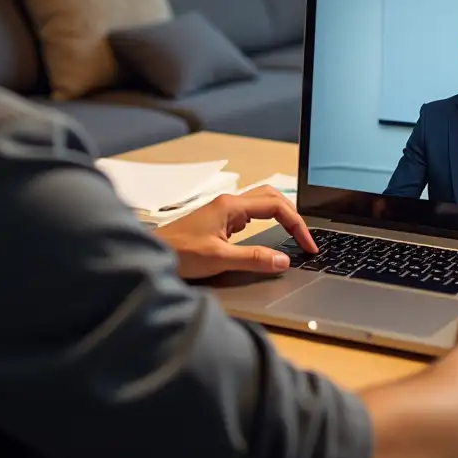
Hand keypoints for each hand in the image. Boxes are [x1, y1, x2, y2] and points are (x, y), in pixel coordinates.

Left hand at [155, 186, 317, 280]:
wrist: (149, 256)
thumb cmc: (179, 254)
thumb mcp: (219, 258)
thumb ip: (253, 259)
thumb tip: (284, 260)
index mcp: (230, 206)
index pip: (276, 206)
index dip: (297, 224)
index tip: (308, 245)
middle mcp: (228, 204)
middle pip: (270, 197)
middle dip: (292, 214)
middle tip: (304, 237)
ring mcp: (222, 211)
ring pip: (260, 204)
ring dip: (279, 215)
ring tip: (293, 234)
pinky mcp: (217, 222)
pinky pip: (249, 215)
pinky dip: (266, 222)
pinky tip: (268, 236)